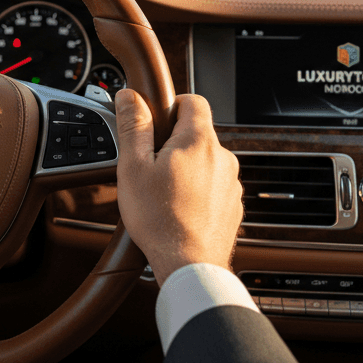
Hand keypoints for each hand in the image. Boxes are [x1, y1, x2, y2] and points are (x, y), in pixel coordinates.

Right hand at [114, 90, 242, 286]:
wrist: (189, 265)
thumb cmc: (159, 219)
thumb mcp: (133, 167)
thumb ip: (133, 126)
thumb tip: (129, 97)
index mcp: (198, 141)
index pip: (193, 100)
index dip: (172, 104)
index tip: (157, 121)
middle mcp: (223, 158)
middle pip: (198, 133)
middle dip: (174, 142)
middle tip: (151, 165)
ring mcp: (231, 183)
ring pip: (206, 161)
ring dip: (187, 168)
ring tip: (163, 192)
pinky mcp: (233, 205)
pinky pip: (213, 186)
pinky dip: (198, 191)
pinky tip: (178, 209)